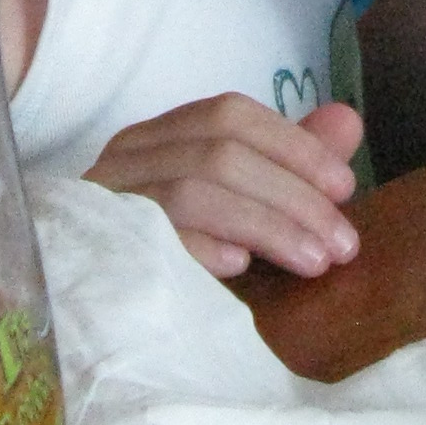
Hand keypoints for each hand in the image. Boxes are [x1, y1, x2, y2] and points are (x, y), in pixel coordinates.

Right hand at [84, 93, 363, 277]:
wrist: (78, 310)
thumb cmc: (163, 249)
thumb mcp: (229, 199)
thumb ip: (285, 161)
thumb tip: (347, 121)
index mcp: (157, 138)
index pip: (229, 114)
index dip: (293, 145)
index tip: (345, 187)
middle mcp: (127, 159)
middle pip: (220, 152)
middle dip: (294, 194)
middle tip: (344, 243)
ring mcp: (107, 203)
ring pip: (195, 191)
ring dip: (267, 224)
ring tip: (314, 262)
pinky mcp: (98, 252)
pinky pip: (152, 239)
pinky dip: (202, 247)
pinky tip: (241, 268)